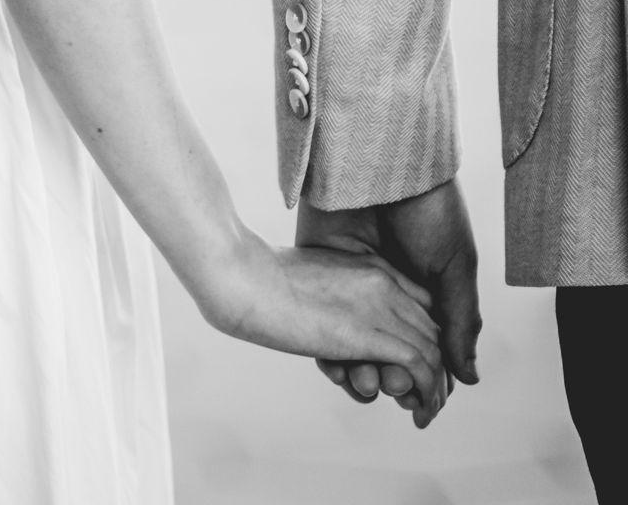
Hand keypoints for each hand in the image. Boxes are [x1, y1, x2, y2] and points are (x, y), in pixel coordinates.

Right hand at [200, 228, 448, 420]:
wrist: (242, 278)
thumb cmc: (257, 277)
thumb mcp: (306, 278)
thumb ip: (331, 294)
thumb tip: (328, 320)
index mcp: (367, 265)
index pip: (421, 304)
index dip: (424, 336)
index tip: (414, 364)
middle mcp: (382, 282)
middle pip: (433, 329)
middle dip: (435, 366)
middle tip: (424, 396)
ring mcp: (378, 306)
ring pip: (433, 352)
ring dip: (434, 387)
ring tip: (424, 411)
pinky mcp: (370, 334)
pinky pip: (420, 367)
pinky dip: (427, 393)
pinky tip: (419, 411)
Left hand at [295, 179, 481, 422]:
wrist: (380, 159)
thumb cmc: (428, 206)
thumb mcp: (455, 264)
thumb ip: (457, 320)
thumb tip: (467, 378)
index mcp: (424, 290)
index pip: (425, 350)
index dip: (425, 380)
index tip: (421, 404)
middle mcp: (387, 288)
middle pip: (387, 351)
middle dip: (390, 379)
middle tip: (392, 390)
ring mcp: (351, 278)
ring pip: (352, 341)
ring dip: (357, 369)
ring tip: (364, 382)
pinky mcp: (318, 263)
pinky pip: (321, 315)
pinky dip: (326, 345)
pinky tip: (335, 365)